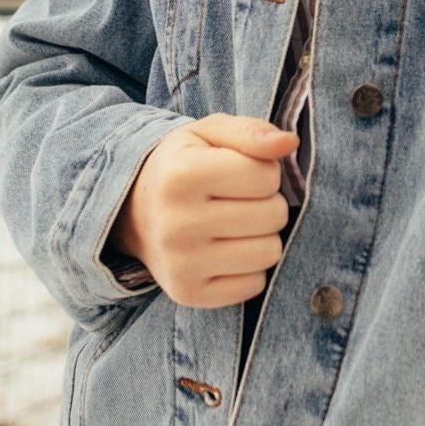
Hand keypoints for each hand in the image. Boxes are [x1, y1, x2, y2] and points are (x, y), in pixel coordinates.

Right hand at [107, 112, 298, 308]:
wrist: (135, 212)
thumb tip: (289, 142)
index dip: (264, 170)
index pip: (266, 175)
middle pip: (273, 215)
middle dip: (267, 203)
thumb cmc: (184, 165)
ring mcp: (180, 264)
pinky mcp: (188, 293)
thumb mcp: (210, 134)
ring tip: (235, 224)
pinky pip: (255, 285)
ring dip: (262, 236)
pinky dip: (250, 267)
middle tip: (239, 200)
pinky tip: (226, 250)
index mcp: (181, 175)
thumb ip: (251, 132)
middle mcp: (176, 223)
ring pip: (269, 252)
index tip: (241, 172)